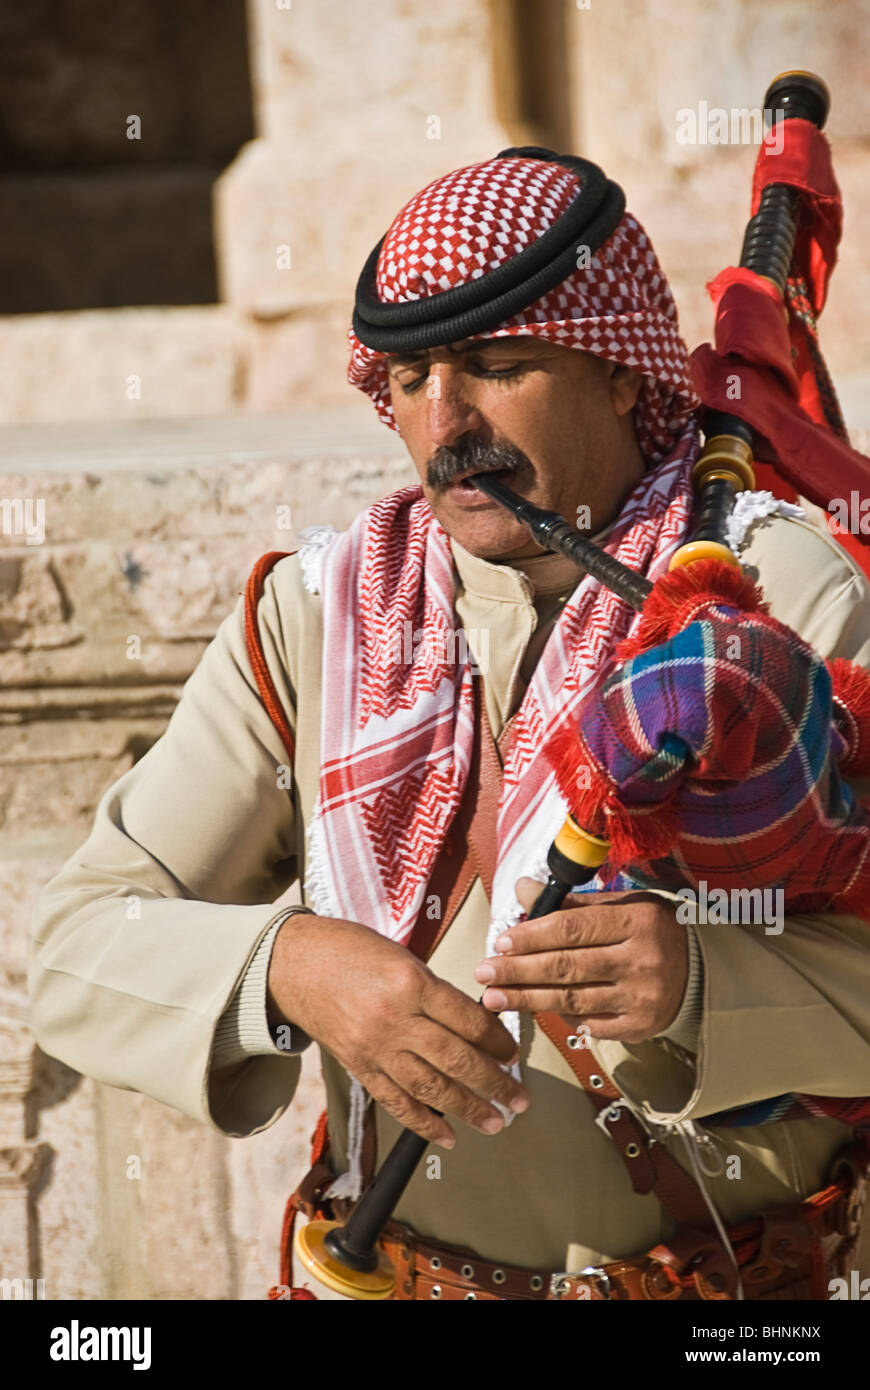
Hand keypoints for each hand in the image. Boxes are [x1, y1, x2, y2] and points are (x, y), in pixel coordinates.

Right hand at [267, 913, 528, 1147]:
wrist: (293, 964)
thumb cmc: (350, 950)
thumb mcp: (402, 956)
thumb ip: (435, 990)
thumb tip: (474, 1023)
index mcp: (411, 983)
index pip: (468, 1021)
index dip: (498, 1041)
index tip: (513, 1054)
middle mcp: (394, 1019)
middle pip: (456, 1059)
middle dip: (494, 1083)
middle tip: (519, 1099)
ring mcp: (374, 1047)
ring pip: (430, 1087)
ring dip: (467, 1109)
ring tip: (495, 1122)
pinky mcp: (358, 1066)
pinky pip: (395, 1101)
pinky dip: (423, 1122)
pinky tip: (447, 1136)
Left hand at [473, 878, 688, 1043]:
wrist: (699, 970)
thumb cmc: (648, 930)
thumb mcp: (618, 905)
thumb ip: (569, 903)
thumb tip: (521, 888)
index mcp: (636, 920)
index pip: (572, 929)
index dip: (532, 937)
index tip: (500, 942)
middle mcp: (642, 960)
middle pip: (567, 968)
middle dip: (518, 972)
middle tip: (483, 974)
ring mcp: (643, 997)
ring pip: (573, 1000)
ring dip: (527, 999)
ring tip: (494, 998)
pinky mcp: (642, 1026)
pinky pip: (591, 1025)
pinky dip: (563, 1019)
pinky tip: (537, 1010)